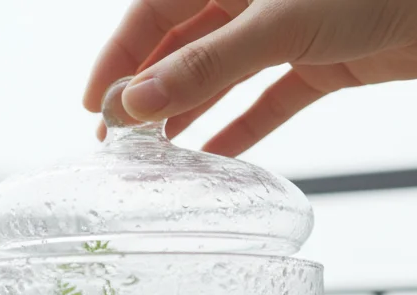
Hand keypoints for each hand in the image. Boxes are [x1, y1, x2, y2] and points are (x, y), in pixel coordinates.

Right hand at [83, 0, 416, 156]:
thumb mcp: (277, 25)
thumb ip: (207, 65)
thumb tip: (137, 102)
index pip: (152, 12)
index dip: (120, 58)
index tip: (94, 106)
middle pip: (182, 46)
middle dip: (150, 92)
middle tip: (120, 143)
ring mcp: (286, 29)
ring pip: (221, 75)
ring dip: (190, 113)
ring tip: (157, 155)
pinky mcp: (322, 61)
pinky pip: (269, 99)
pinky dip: (243, 128)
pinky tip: (214, 158)